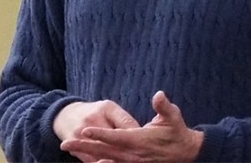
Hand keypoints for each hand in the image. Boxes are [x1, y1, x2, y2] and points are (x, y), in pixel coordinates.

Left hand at [59, 91, 203, 162]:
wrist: (185, 153)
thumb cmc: (176, 132)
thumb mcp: (173, 116)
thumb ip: (164, 106)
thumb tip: (159, 95)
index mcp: (139, 140)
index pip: (116, 137)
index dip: (100, 134)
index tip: (85, 131)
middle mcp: (133, 154)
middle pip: (104, 151)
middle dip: (84, 147)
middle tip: (65, 143)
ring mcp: (132, 162)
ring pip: (105, 160)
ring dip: (87, 156)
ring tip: (70, 151)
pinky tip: (87, 160)